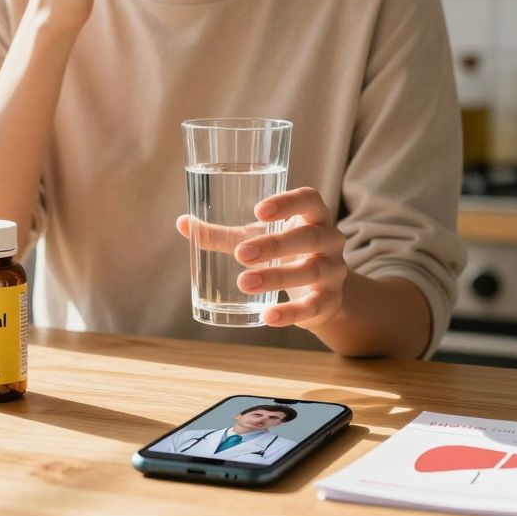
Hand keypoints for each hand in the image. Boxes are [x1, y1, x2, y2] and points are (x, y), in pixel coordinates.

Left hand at [176, 187, 348, 328]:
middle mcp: (330, 239)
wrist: (319, 292)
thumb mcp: (256, 239)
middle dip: (275, 245)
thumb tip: (182, 223)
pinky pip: (314, 306)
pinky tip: (268, 316)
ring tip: (244, 283)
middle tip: (241, 254)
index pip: (310, 199)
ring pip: (312, 270)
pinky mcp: (330, 300)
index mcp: (313, 216)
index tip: (258, 210)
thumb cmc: (284, 253)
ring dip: (277, 277)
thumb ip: (223, 235)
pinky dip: (291, 312)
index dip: (287, 202)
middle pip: (309, 237)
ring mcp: (334, 270)